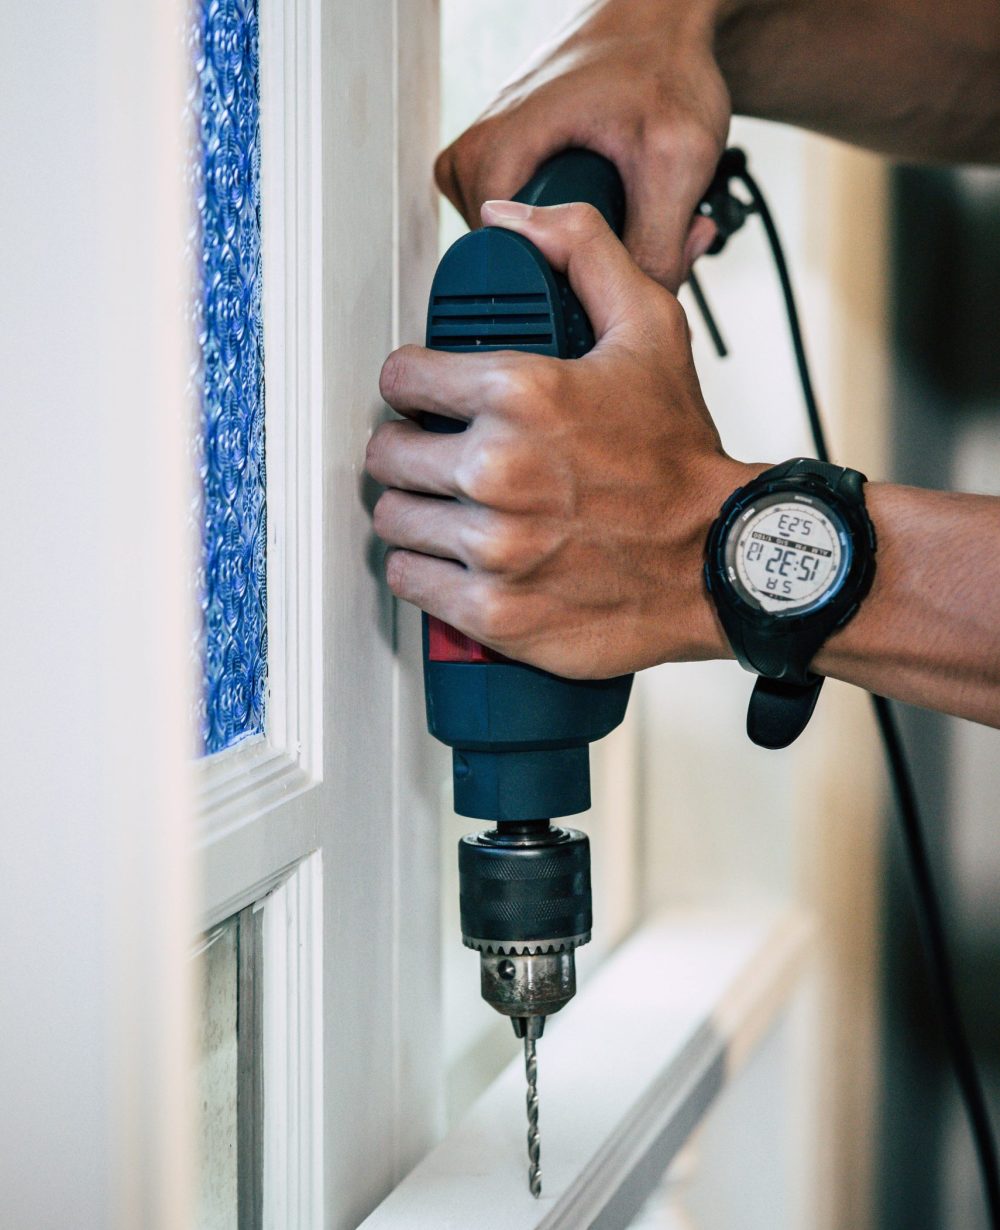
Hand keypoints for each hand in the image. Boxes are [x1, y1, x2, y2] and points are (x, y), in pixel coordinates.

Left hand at [366, 201, 752, 679]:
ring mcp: (492, 547)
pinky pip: (408, 581)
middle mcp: (497, 469)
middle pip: (386, 454)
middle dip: (409, 451)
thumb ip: (581, 249)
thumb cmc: (680, 455)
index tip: (428, 402)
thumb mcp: (649, 328)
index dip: (414, 387)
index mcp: (519, 393)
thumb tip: (509, 214)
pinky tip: (457, 558)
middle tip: (441, 459)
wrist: (719, 562)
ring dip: (415, 512)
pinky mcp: (492, 611)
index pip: (400, 379)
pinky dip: (424, 570)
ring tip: (454, 510)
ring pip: (393, 519)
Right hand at [434, 0, 730, 290]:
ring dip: (586, 251)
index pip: (502, 268)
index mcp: (496, 153)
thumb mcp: (677, 160)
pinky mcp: (502, 171)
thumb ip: (657, 245)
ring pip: (527, 252)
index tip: (614, 266)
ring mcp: (484, 166)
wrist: (660, 22)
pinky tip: (614, 207)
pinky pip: (529, 230)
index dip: (565, 284)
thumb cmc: (661, 65)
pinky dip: (577, 232)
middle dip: (584, 267)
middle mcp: (474, 159)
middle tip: (641, 231)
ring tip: (632, 211)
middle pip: (517, 266)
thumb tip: (638, 307)